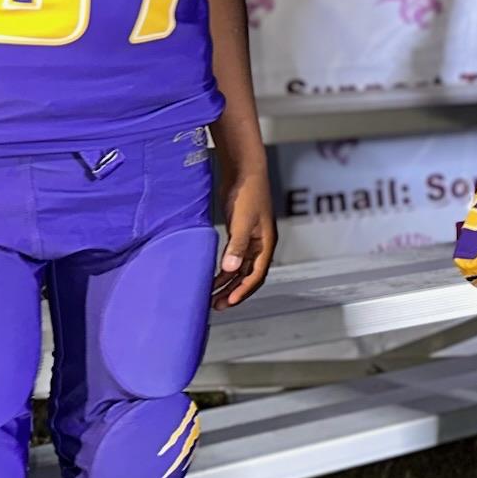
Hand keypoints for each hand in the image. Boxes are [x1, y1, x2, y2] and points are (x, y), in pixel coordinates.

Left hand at [212, 167, 275, 308]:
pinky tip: (212, 275)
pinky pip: (233, 258)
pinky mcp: (240, 234)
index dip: (243, 290)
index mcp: (266, 243)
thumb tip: (230, 270)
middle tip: (216, 305)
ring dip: (227, 283)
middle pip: (248, 275)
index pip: (256, 275)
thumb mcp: (243, 221)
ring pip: (240, 269)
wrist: (244, 172)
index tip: (228, 302)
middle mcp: (260, 245)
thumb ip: (237, 246)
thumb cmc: (248, 194)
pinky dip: (224, 269)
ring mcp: (250, 240)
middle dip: (233, 291)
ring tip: (211, 295)